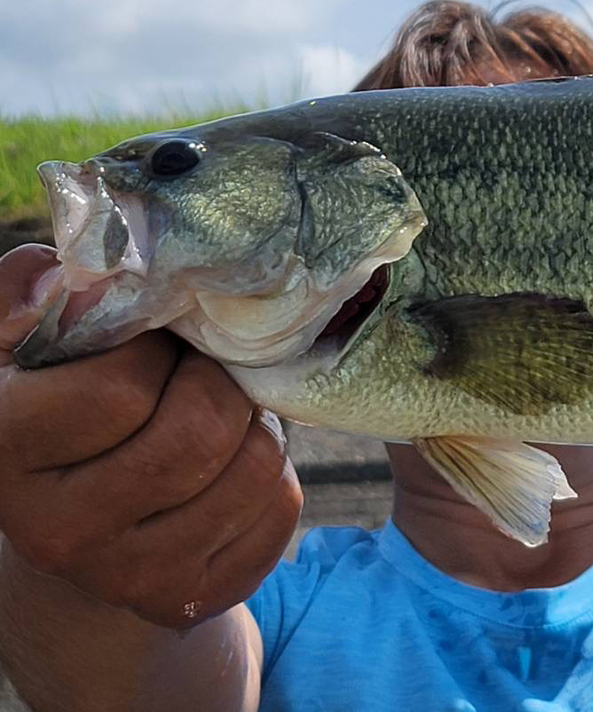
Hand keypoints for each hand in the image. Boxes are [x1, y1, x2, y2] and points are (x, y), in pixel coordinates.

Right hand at [0, 244, 302, 628]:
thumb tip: (90, 278)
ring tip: (220, 419)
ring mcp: (125, 577)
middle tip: (202, 377)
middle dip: (218, 385)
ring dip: (254, 426)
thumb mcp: (32, 338)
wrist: (79, 520)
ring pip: (252, 470)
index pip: (121, 388)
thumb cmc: (64, 400)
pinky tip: (232, 468)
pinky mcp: (189, 600)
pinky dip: (275, 474)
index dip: (154, 353)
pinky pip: (279, 510)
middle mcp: (58, 530)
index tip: (150, 351)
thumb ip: (40, 292)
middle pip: (199, 433)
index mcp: (8, 450)